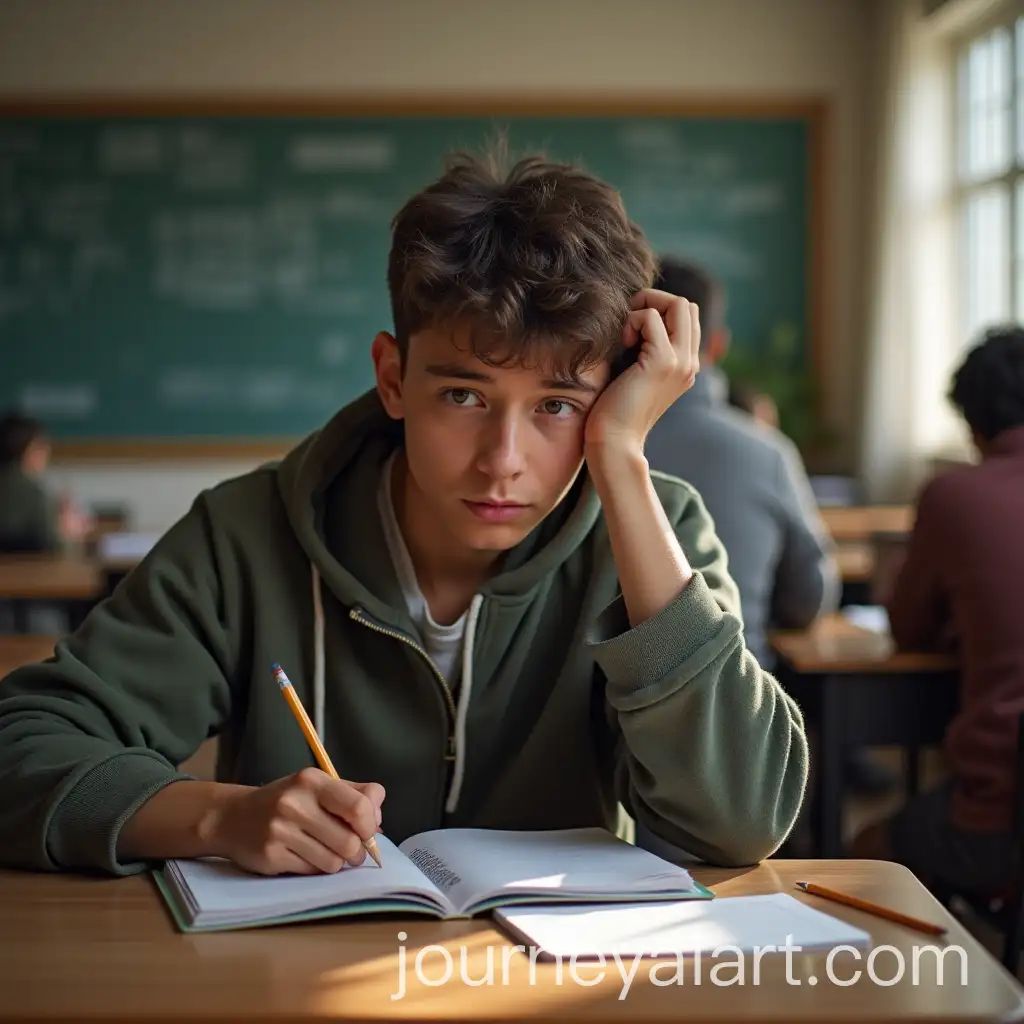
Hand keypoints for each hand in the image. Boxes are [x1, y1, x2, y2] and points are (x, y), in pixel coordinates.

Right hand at [204, 768, 384, 875]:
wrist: (232, 817)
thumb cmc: (285, 800)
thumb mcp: (316, 786)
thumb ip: (353, 795)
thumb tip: (379, 819)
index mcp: (312, 781)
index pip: (358, 806)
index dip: (370, 824)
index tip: (368, 831)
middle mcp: (295, 804)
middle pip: (349, 842)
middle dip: (356, 851)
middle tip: (352, 850)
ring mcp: (280, 832)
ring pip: (332, 862)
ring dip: (337, 863)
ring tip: (326, 852)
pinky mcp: (271, 857)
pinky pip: (311, 872)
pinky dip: (315, 868)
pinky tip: (304, 856)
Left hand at [585, 289, 699, 453]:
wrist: (615, 442)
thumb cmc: (615, 408)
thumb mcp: (633, 371)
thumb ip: (642, 347)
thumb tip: (633, 315)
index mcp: (686, 365)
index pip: (686, 316)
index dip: (658, 310)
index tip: (632, 331)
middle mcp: (690, 362)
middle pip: (687, 305)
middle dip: (654, 302)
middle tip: (629, 326)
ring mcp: (680, 362)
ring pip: (678, 303)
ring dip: (646, 307)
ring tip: (627, 335)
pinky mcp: (662, 362)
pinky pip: (651, 317)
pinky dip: (632, 320)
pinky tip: (623, 344)